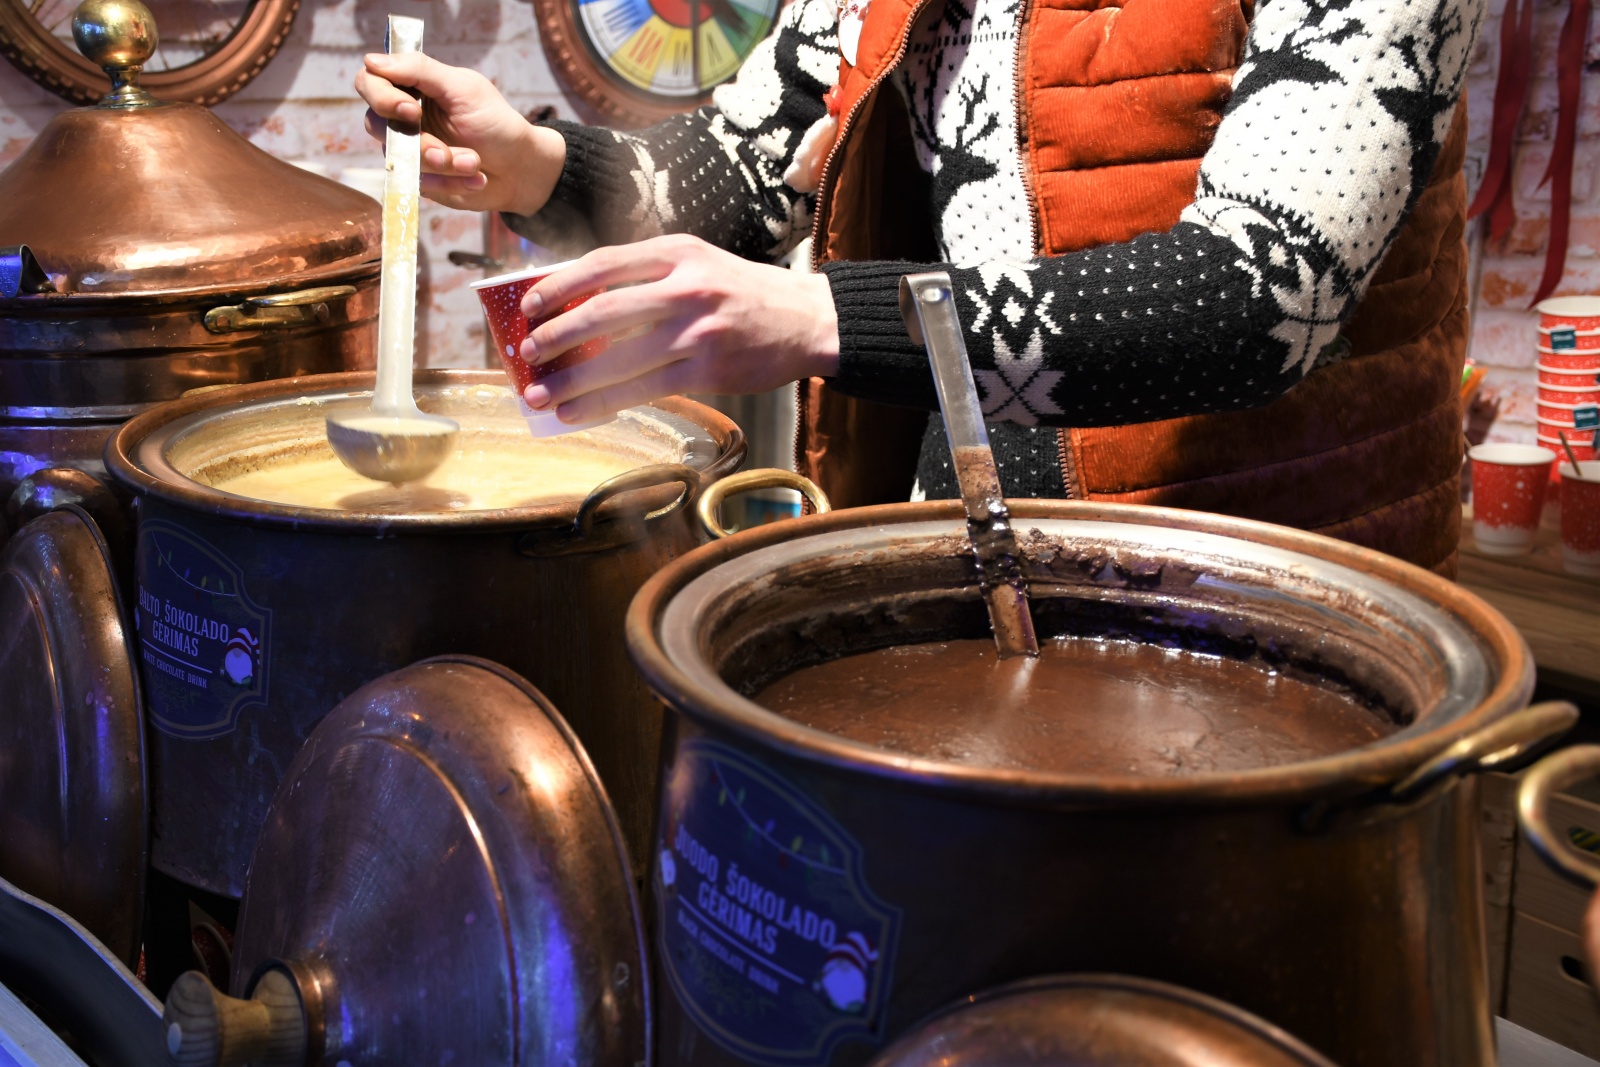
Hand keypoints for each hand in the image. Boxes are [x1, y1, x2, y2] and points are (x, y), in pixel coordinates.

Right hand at [355, 53, 565, 214]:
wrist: (521, 168)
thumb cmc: (496, 123)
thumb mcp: (463, 89)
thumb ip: (420, 71)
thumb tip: (372, 60)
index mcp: (411, 87)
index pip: (369, 82)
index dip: (382, 97)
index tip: (411, 110)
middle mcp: (402, 118)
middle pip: (376, 124)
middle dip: (418, 142)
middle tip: (444, 152)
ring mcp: (408, 151)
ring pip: (400, 159)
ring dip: (443, 164)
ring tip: (475, 162)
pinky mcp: (420, 180)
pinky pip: (419, 184)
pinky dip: (452, 182)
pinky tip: (477, 178)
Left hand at [519, 235, 840, 423]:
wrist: (808, 320)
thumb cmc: (744, 294)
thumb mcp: (698, 264)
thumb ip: (648, 276)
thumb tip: (578, 306)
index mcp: (677, 252)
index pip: (603, 263)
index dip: (558, 285)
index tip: (529, 305)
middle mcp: (686, 286)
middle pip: (603, 310)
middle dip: (556, 335)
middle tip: (527, 353)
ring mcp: (697, 330)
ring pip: (619, 358)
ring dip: (571, 379)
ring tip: (540, 394)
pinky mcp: (708, 370)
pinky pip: (643, 389)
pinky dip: (604, 403)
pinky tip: (578, 412)